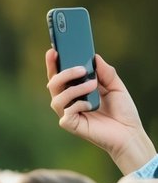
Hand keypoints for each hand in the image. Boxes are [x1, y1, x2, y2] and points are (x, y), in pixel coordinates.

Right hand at [46, 49, 155, 172]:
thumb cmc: (122, 110)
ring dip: (73, 89)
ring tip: (92, 85)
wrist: (129, 132)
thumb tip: (93, 57)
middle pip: (53, 84)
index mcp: (76, 90)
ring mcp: (69, 114)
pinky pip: (66, 113)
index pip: (59, 75)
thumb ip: (105, 71)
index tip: (53, 50)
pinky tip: (91, 106)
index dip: (53, 63)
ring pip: (56, 98)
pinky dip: (78, 105)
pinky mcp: (71, 126)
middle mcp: (69, 102)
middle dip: (63, 73)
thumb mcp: (116, 85)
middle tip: (81, 69)